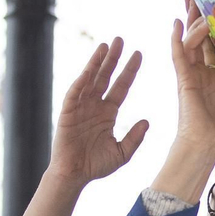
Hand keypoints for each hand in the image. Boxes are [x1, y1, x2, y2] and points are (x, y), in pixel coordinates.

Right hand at [46, 38, 148, 184]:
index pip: (121, 86)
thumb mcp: (122, 152)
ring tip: (106, 45)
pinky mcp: (68, 112)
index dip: (129, 71)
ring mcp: (81, 107)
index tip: (139, 54)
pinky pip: (76, 92)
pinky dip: (83, 79)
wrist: (75, 175)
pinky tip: (90, 67)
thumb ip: (134, 137)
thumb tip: (147, 121)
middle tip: (121, 40)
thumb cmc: (96, 165)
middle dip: (113, 59)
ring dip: (97, 62)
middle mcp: (95, 106)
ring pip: (91, 79)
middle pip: (106, 77)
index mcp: (108, 113)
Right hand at [173, 17, 214, 155]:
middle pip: (198, 40)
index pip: (212, 49)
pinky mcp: (183, 79)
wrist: (206, 146)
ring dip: (194, 24)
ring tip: (196, 5)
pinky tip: (176, 23)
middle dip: (199, 19)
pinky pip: (178, 54)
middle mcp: (199, 74)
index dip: (214, 32)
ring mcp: (189, 75)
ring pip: (189, 42)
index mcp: (212, 79)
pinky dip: (176, 38)